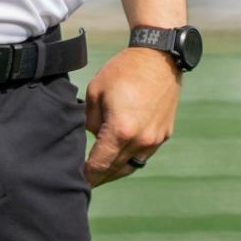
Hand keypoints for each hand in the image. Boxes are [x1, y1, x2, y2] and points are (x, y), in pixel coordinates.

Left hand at [83, 47, 180, 187]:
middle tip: (85, 183)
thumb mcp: (95, 91)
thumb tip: (94, 136)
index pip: (99, 164)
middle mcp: (141, 141)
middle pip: (115, 169)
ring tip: (101, 174)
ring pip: (131, 166)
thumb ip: (90, 120)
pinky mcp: (164, 134)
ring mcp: (155, 139)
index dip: (86, 175)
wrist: (159, 57)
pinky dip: (130, 159)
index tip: (76, 180)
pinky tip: (119, 158)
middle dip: (99, 177)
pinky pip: (144, 155)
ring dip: (115, 171)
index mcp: (121, 131)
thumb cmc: (124, 71)